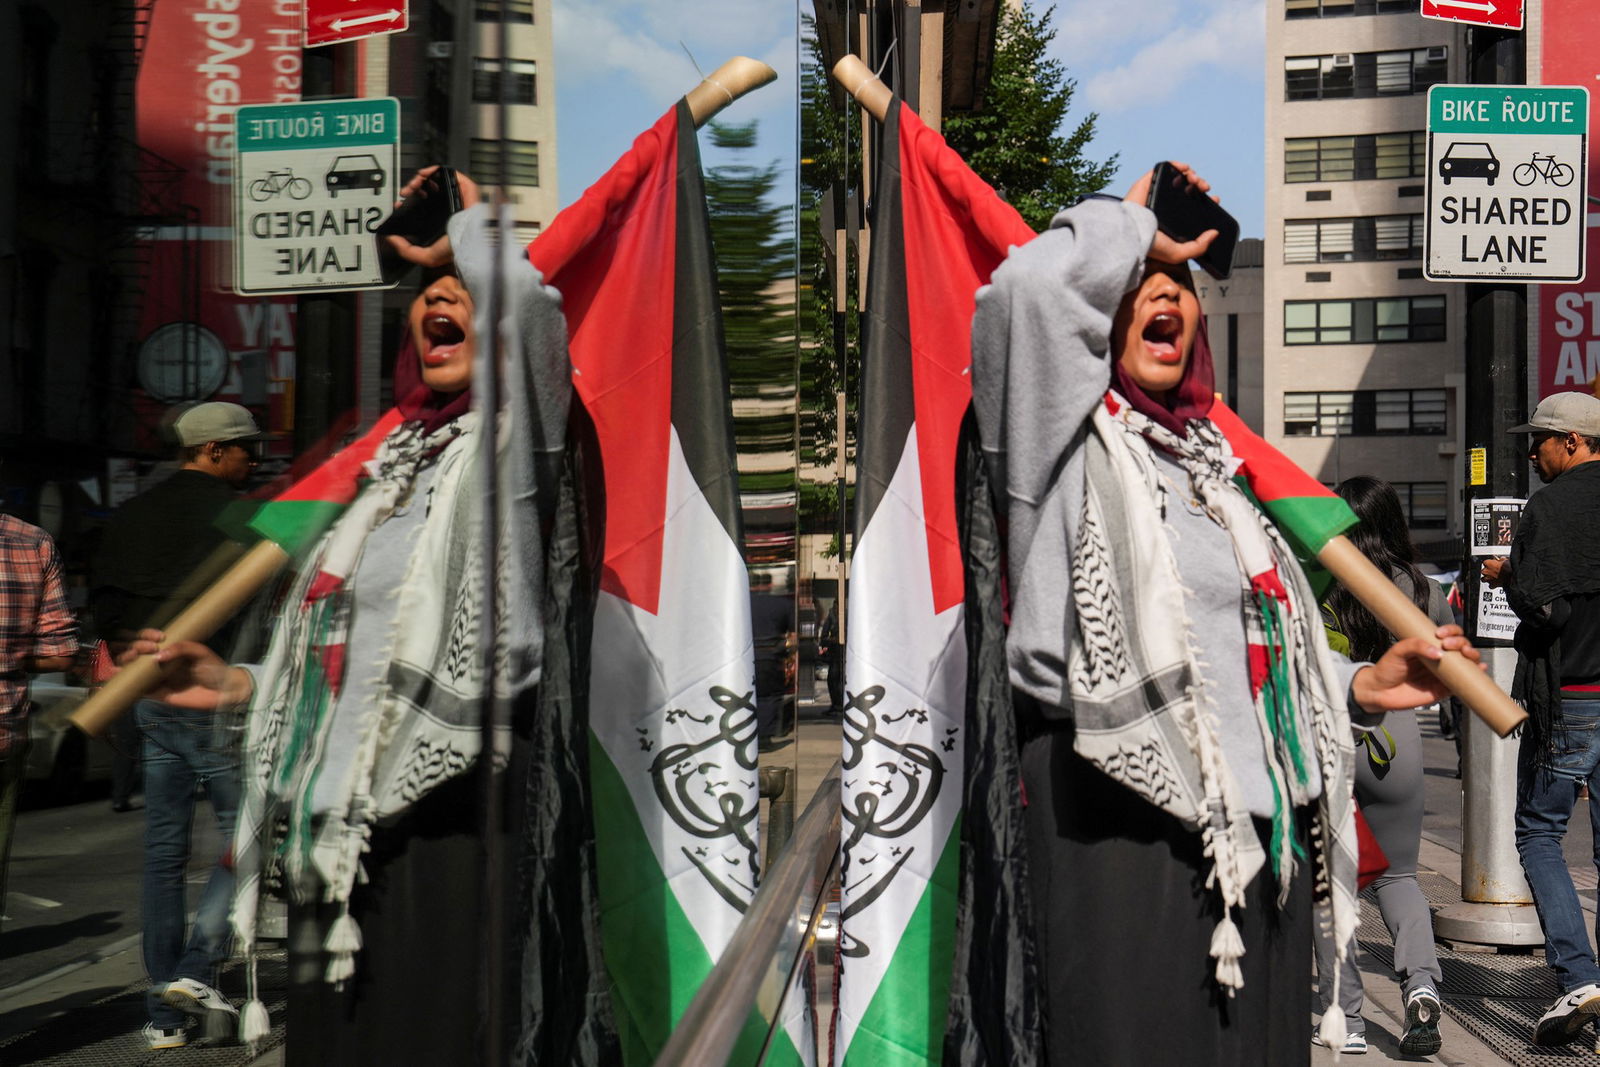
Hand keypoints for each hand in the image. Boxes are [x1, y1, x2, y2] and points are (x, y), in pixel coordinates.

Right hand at [117, 629, 251, 710]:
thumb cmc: (213, 667)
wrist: (223, 690)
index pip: (147, 638)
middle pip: (134, 652)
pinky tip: (118, 677)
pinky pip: (136, 690)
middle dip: (132, 647)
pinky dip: (124, 684)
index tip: (157, 638)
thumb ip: (181, 648)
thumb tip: (158, 655)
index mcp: (168, 649)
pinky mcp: (156, 693)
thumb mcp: (199, 652)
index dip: (145, 635)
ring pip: (131, 669)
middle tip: (143, 650)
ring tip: (129, 660)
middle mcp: (158, 662)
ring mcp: (155, 677)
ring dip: (124, 662)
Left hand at [383, 166, 483, 267]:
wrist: (470, 239)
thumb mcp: (427, 257)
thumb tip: (392, 240)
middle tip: (405, 192)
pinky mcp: (463, 187)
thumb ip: (407, 251)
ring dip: (420, 180)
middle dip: (412, 190)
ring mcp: (455, 196)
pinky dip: (433, 171)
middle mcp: (447, 208)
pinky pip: (447, 173)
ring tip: (413, 184)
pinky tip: (424, 175)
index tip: (400, 204)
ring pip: (434, 182)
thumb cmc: (455, 248)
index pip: (421, 208)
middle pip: (426, 192)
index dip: (408, 204)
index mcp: (440, 222)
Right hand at [1124, 161, 1218, 265]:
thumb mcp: (1178, 253)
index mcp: (1171, 219)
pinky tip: (1186, 169)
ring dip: (1192, 175)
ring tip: (1196, 180)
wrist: (1132, 233)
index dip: (1205, 200)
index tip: (1214, 199)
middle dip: (1200, 186)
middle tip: (1205, 188)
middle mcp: (1164, 205)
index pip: (1192, 206)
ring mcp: (1156, 192)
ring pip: (1179, 177)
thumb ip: (1199, 247)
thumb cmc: (1150, 245)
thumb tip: (1215, 233)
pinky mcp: (1148, 182)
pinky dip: (1177, 165)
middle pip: (1188, 189)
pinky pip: (1165, 168)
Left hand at [1351, 624, 1483, 712]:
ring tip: (1466, 654)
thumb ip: (1416, 646)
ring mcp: (1443, 673)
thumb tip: (1438, 652)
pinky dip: (1475, 675)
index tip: (1441, 634)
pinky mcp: (1445, 689)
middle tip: (1449, 645)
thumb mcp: (1398, 651)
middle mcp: (1439, 658)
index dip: (1451, 631)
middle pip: (1461, 646)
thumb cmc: (1387, 669)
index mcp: (1429, 646)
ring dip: (1472, 655)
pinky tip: (1478, 669)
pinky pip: (1464, 682)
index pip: (1448, 634)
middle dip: (1461, 642)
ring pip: (1466, 662)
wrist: (1379, 691)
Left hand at [1480, 556, 1508, 588]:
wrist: (1513, 577)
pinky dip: (1493, 585)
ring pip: (1483, 579)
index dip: (1490, 564)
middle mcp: (1485, 571)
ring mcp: (1487, 578)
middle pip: (1484, 571)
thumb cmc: (1509, 568)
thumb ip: (1501, 559)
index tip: (1494, 565)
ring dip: (1488, 578)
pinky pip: (1490, 585)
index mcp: (1487, 563)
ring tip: (1494, 578)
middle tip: (1495, 571)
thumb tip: (1501, 559)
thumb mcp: (1505, 560)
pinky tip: (1496, 583)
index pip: (1486, 562)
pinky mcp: (1491, 585)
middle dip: (1488, 571)